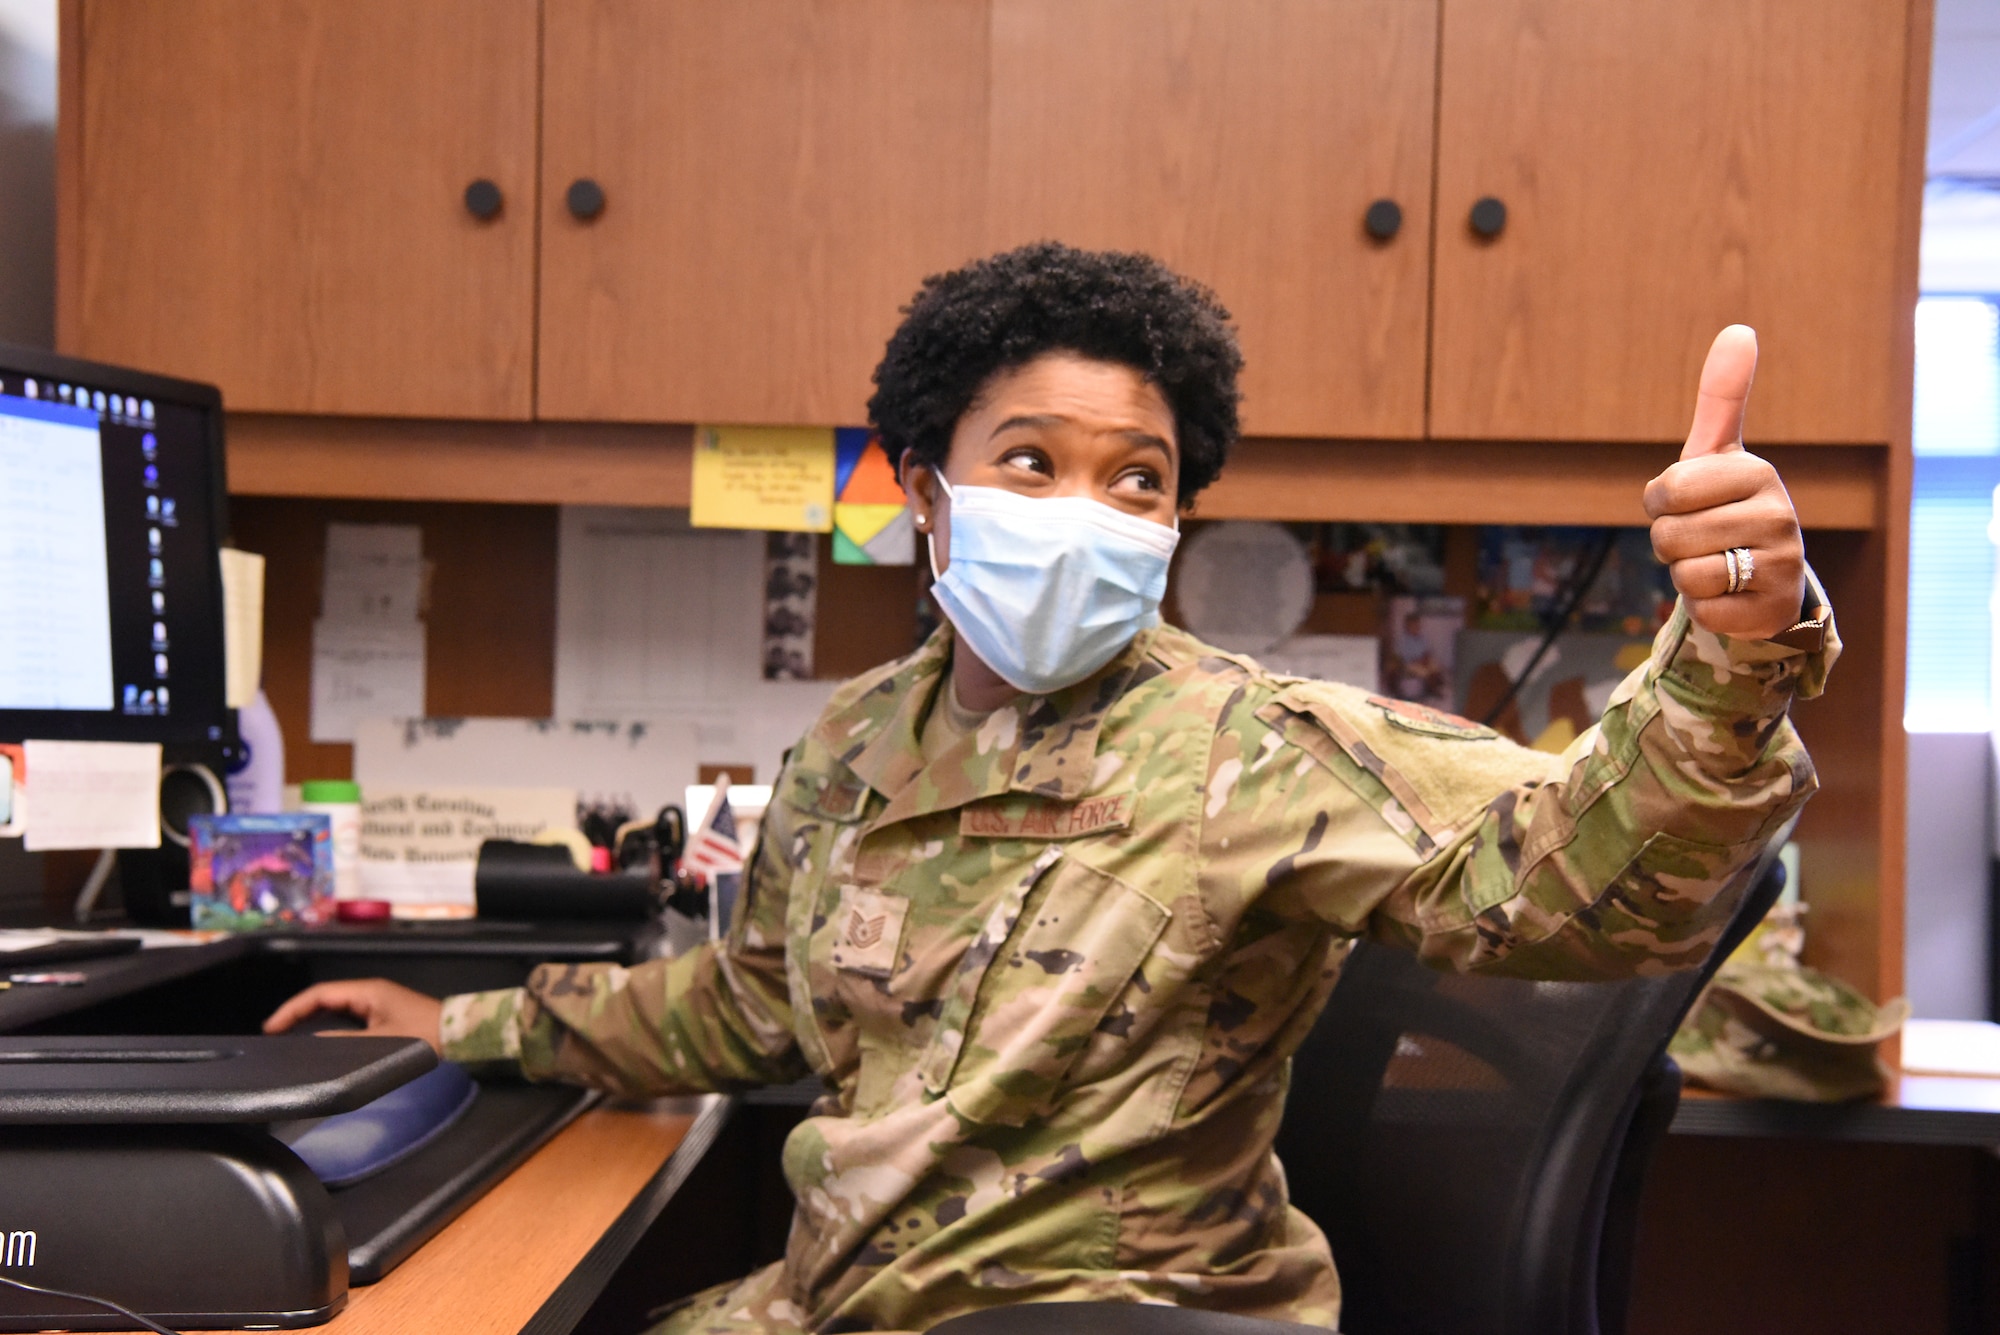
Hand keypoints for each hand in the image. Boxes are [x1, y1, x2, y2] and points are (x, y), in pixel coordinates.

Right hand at [264, 978, 443, 1054]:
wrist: (457, 1033)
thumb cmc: (423, 1034)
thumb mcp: (381, 1040)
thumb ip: (345, 1041)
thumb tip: (313, 1042)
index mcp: (367, 991)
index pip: (320, 994)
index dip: (293, 1009)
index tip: (271, 1027)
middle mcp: (369, 991)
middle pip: (324, 997)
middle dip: (297, 1012)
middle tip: (274, 1033)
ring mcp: (376, 1001)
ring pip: (335, 1005)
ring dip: (311, 1017)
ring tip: (288, 1035)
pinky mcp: (383, 1012)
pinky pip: (347, 1014)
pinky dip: (328, 1022)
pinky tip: (318, 1036)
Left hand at [1643, 326, 1805, 639]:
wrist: (1764, 579)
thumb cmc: (1727, 507)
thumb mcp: (1717, 454)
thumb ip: (1722, 396)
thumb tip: (1740, 328)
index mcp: (1758, 472)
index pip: (1666, 490)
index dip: (1661, 504)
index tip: (1687, 504)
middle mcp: (1780, 516)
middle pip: (1669, 536)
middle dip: (1670, 543)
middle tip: (1701, 538)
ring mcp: (1782, 566)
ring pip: (1685, 575)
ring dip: (1685, 575)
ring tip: (1715, 564)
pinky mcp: (1770, 611)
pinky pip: (1703, 612)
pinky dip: (1703, 608)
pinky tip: (1728, 595)